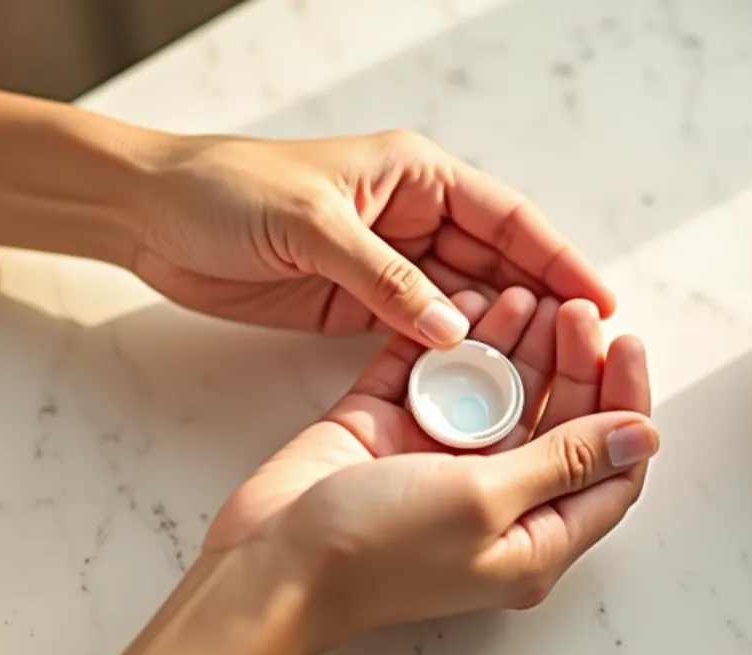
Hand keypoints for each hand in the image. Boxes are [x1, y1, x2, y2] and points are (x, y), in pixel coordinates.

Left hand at [132, 131, 614, 347]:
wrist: (153, 216)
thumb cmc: (228, 191)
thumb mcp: (313, 226)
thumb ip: (385, 280)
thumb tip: (452, 331)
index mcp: (414, 175)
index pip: (506, 217)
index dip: (558, 259)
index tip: (598, 301)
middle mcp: (411, 217)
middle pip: (497, 263)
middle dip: (540, 304)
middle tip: (583, 353)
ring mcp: (388, 264)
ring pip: (463, 301)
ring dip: (499, 336)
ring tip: (542, 377)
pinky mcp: (357, 303)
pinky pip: (419, 330)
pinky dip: (447, 354)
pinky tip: (474, 381)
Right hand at [205, 287, 654, 654]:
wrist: (271, 563)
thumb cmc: (377, 552)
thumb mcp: (487, 502)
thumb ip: (564, 461)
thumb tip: (640, 436)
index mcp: (534, 537)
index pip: (607, 466)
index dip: (623, 401)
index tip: (622, 341)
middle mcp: (495, 500)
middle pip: (555, 420)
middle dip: (569, 360)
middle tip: (568, 308)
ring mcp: (441, 462)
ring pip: (496, 392)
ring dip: (513, 344)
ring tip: (521, 296)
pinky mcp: (393, 430)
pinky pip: (432, 376)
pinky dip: (449, 342)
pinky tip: (465, 303)